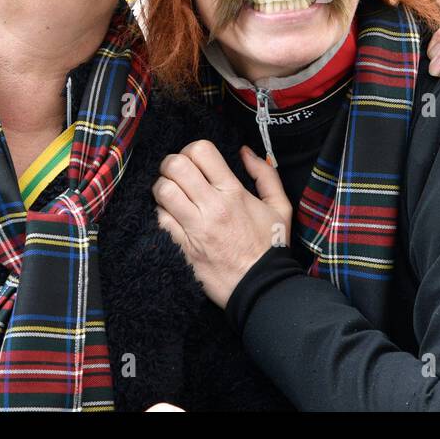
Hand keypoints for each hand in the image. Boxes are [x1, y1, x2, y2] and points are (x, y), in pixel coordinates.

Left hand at [153, 140, 290, 307]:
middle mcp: (212, 207)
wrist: (261, 288)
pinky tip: (172, 217)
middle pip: (175, 166)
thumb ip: (265, 175)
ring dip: (163, 188)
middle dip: (172, 165)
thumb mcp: (280, 207)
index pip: (200, 151)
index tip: (195, 161)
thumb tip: (246, 152)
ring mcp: (195, 228)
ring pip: (162, 191)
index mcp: (234, 192)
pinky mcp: (182, 247)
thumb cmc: (270, 247)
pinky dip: (161, 213)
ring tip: (173, 195)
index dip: (192, 150)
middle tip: (178, 175)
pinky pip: (159, 219)